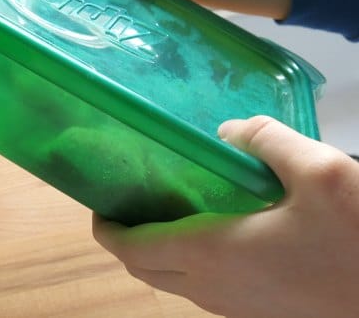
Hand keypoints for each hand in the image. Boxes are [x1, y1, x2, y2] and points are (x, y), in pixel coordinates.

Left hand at [92, 115, 358, 317]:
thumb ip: (264, 139)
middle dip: (125, 240)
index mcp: (213, 253)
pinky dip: (185, 263)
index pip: (133, 248)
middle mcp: (213, 287)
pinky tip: (210, 232)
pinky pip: (202, 289)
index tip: (100, 202)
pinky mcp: (258, 312)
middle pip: (145, 269)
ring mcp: (235, 307)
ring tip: (163, 213)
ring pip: (172, 282)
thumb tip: (228, 132)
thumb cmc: (358, 237)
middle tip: (129, 202)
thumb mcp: (317, 169)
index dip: (107, 228)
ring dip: (154, 253)